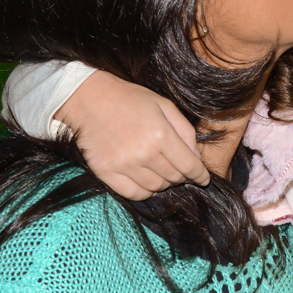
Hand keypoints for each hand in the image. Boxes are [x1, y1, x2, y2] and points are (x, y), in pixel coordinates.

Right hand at [56, 71, 209, 199]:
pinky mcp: (106, 173)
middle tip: (181, 171)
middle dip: (183, 177)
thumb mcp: (164, 105)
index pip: (189, 166)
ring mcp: (123, 165)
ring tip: (162, 172)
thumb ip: (185, 131)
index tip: (203, 179)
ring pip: (156, 188)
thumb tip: (196, 157)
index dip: (200, 175)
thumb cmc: (129, 99)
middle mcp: (143, 153)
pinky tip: (147, 181)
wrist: (88, 98)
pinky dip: (145, 192)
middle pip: (174, 178)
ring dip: (164, 184)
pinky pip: (133, 194)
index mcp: (161, 134)